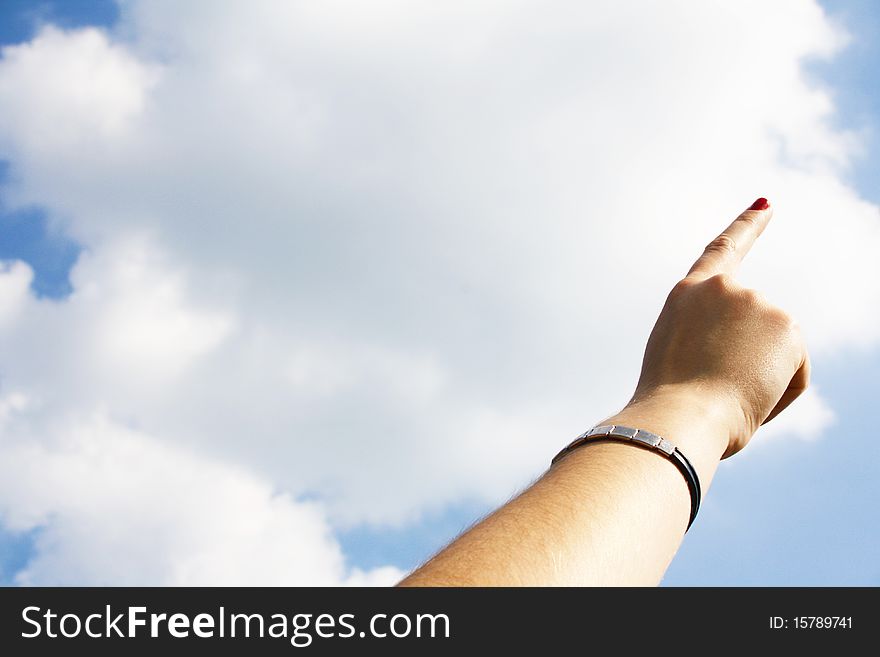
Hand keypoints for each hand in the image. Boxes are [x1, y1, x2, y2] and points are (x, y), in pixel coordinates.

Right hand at [628, 198, 809, 458]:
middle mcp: (722, 288)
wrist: (681, 415)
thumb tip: (746, 357)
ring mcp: (756, 301)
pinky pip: (794, 368)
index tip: (766, 204)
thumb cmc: (671, 406)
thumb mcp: (678, 360)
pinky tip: (755, 395)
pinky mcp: (787, 323)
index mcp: (687, 294)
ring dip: (762, 379)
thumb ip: (710, 340)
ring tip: (727, 394)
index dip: (746, 226)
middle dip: (749, 362)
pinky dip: (781, 391)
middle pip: (755, 326)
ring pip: (775, 350)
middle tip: (718, 390)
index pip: (722, 250)